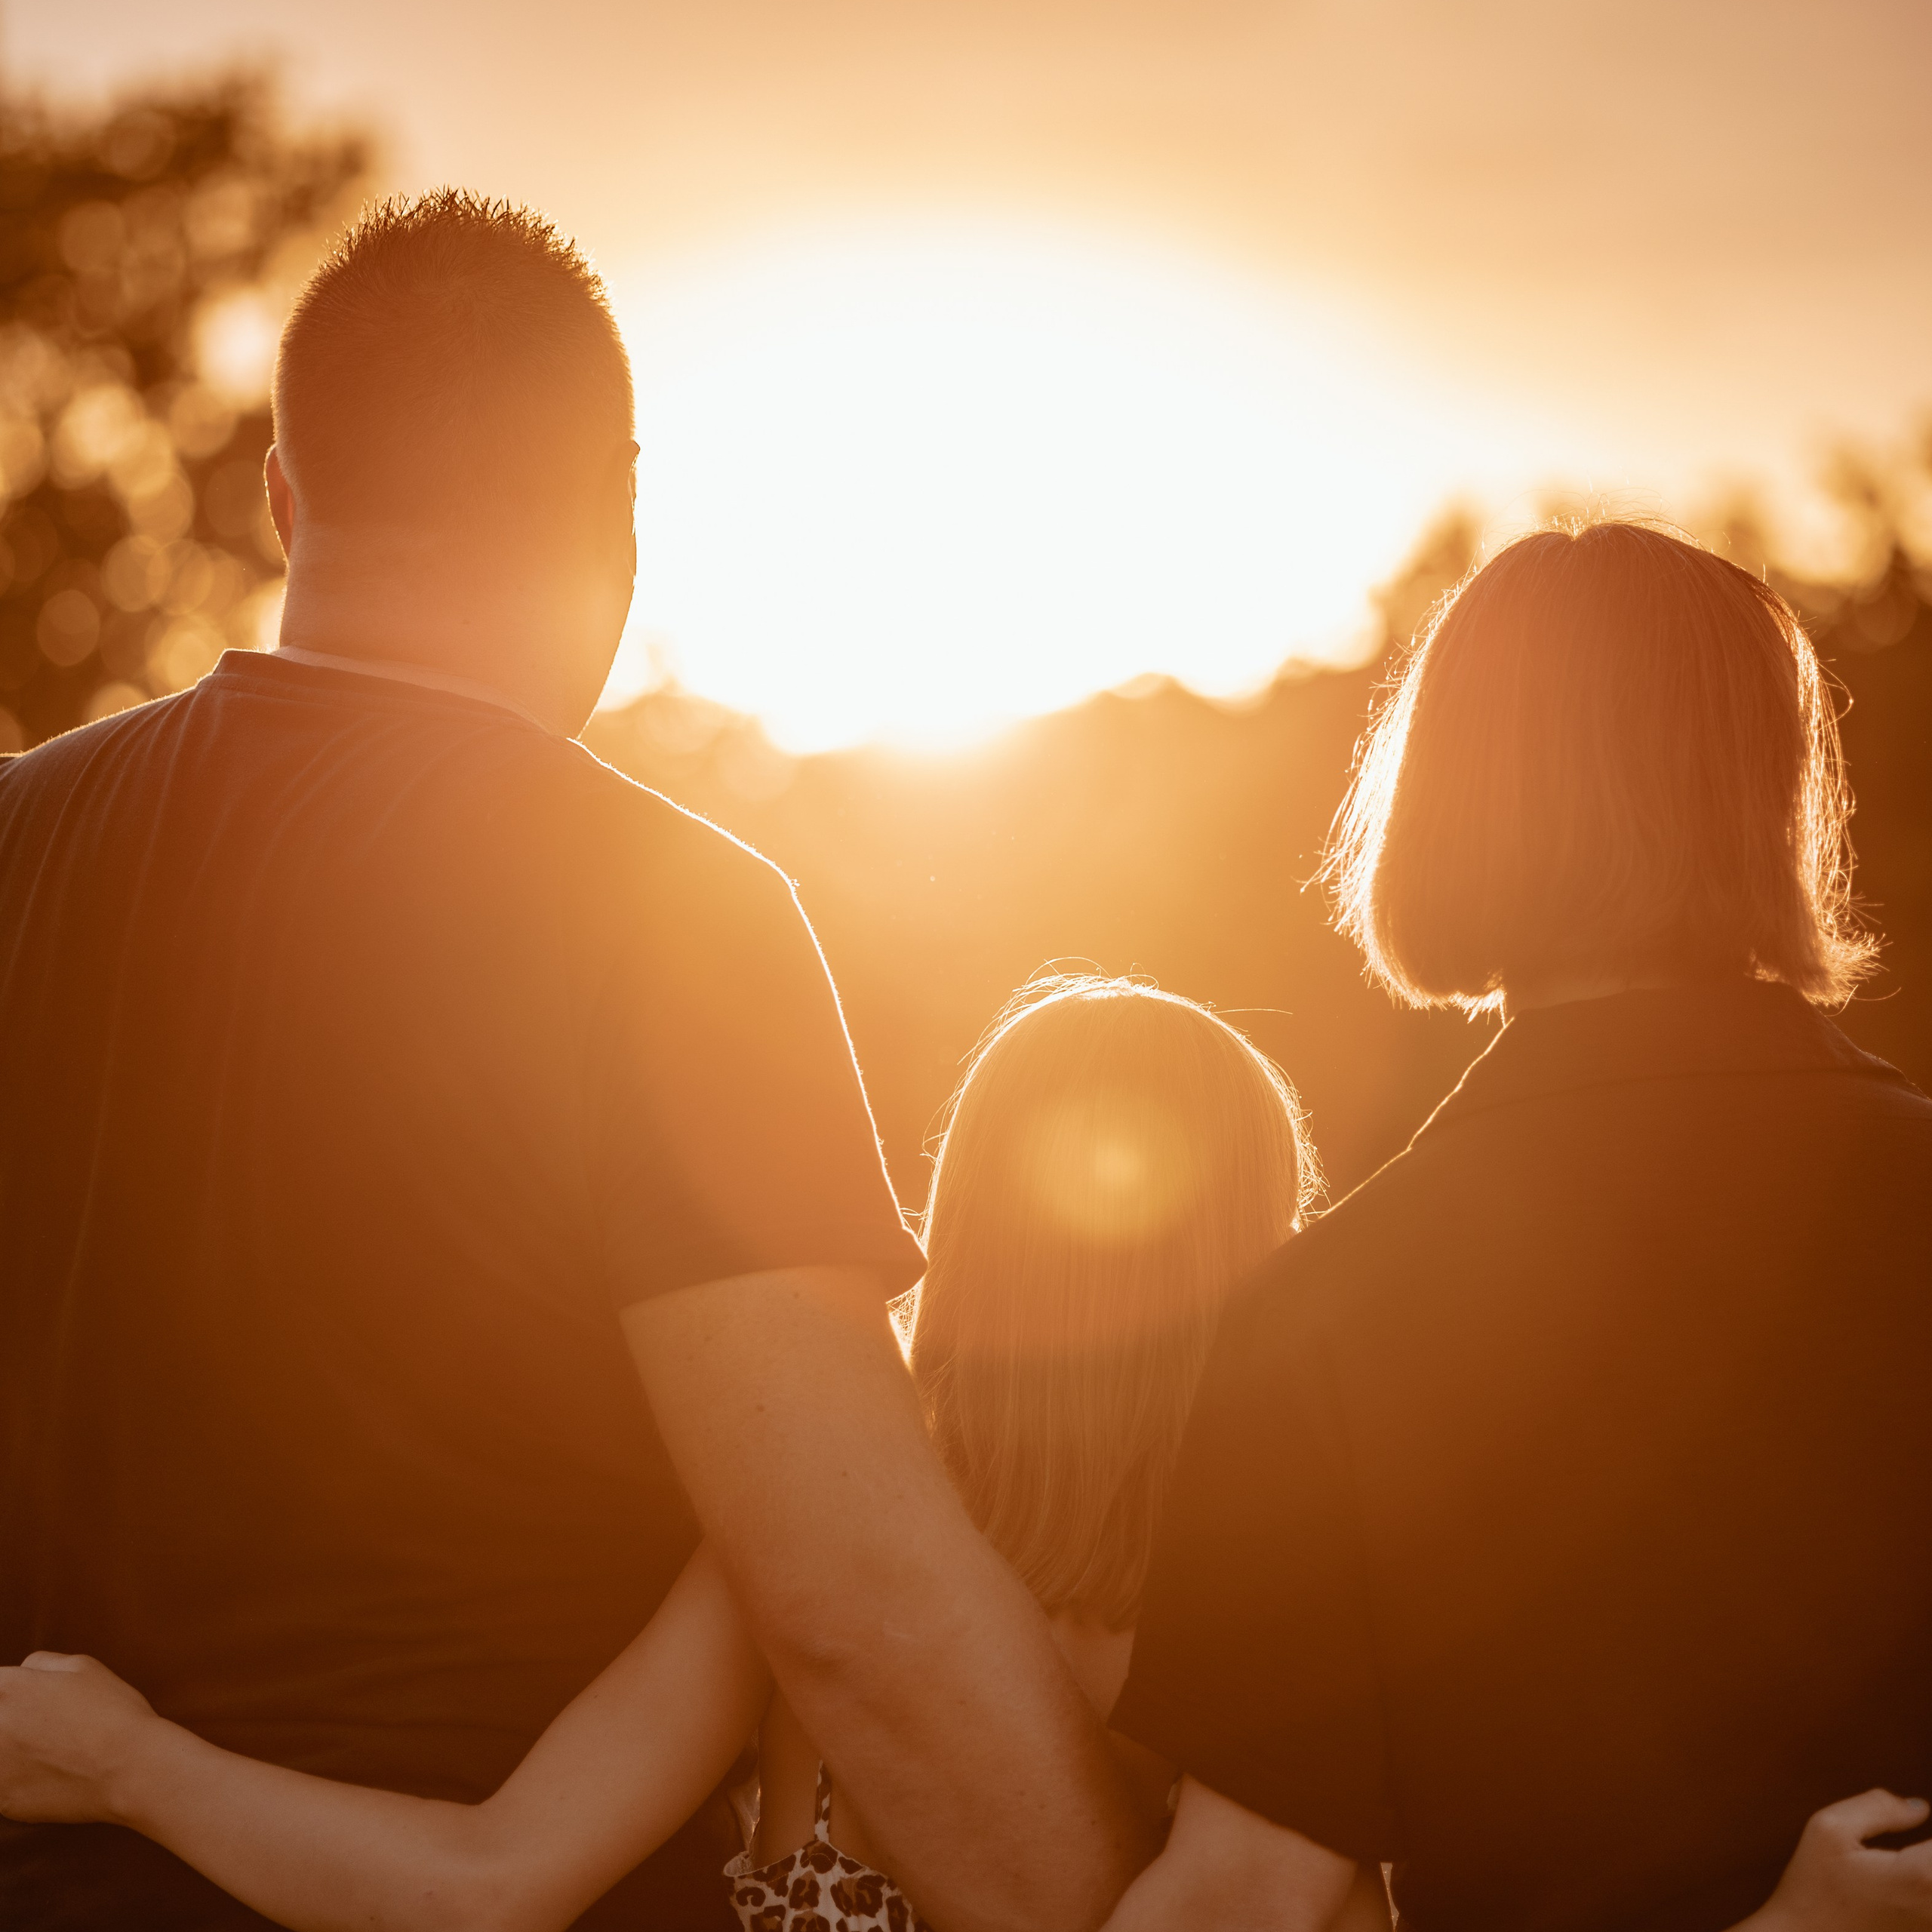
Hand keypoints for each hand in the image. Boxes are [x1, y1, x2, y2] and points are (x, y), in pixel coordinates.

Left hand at [0, 1651, 161, 1824]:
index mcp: (7, 1688)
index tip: (34, 1705)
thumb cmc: (113, 1712)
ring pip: (1, 1753)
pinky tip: (55, 1776)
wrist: (130, 1769)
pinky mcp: (2, 1800)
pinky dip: (24, 1782)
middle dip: (15, 1722)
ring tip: (52, 1753)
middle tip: (47, 1730)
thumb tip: (21, 1672)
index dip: (16, 1693)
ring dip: (14, 1752)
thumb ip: (40, 1664)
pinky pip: (5, 1785)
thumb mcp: (83, 1667)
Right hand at [1760, 1790, 1931, 1931]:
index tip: (1921, 1815)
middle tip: (1915, 1847)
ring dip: (1928, 1864)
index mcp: (1921, 1875)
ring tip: (1915, 1857)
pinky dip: (1926, 1888)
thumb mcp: (1829, 1829)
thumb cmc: (1813, 1889)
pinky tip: (1914, 1879)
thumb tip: (1920, 1807)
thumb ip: (1879, 1807)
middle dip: (1930, 1852)